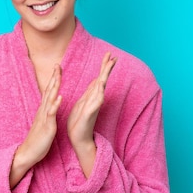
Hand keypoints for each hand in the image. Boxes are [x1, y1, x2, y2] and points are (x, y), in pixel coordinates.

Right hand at [10, 64, 61, 187]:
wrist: (28, 153)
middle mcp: (43, 111)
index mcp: (43, 110)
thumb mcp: (43, 123)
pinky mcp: (47, 126)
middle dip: (54, 77)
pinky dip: (55, 105)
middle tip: (58, 64)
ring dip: (54, 87)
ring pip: (49, 99)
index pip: (49, 91)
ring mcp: (44, 118)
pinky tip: (60, 97)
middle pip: (49, 91)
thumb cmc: (37, 140)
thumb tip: (51, 105)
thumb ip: (47, 113)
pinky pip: (51, 114)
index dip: (53, 79)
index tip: (58, 68)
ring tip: (58, 75)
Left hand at [67, 52, 116, 174]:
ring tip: (107, 68)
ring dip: (104, 80)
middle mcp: (95, 100)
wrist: (78, 138)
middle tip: (113, 57)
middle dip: (107, 69)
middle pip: (102, 81)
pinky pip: (94, 104)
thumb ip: (91, 91)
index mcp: (91, 96)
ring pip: (100, 91)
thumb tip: (97, 80)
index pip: (100, 77)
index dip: (104, 66)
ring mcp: (93, 107)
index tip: (110, 54)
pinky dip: (98, 96)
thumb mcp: (83, 101)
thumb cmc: (79, 121)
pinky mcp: (88, 115)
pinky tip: (101, 89)